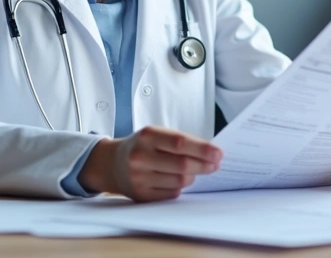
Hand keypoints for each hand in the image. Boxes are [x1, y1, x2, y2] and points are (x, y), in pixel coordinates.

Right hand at [78, 125, 221, 201]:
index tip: (218, 154)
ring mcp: (139, 177)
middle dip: (204, 166)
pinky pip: (171, 193)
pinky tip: (176, 180)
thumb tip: (211, 154)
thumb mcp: (156, 135)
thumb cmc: (142, 146)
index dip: (202, 149)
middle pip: (182, 165)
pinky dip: (179, 187)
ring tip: (192, 171)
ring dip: (192, 177)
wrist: (111, 163)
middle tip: (215, 164)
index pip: (180, 143)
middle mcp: (141, 156)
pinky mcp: (141, 194)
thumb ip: (180, 142)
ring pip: (180, 181)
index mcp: (147, 136)